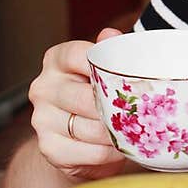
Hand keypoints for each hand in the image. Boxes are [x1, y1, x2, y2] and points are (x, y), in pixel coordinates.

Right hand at [27, 27, 126, 183]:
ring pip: (89, 127)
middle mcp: (43, 87)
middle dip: (116, 108)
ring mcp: (42, 119)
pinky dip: (111, 153)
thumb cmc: (95, 98)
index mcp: (56, 60)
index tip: (129, 77)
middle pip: (84, 97)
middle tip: (145, 111)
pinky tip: (122, 148)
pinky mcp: (49, 149)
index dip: (106, 66)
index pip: (79, 55)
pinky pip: (90, 152)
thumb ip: (110, 52)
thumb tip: (111, 34)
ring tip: (139, 131)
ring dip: (118, 133)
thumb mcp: (102, 71)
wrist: (76, 143)